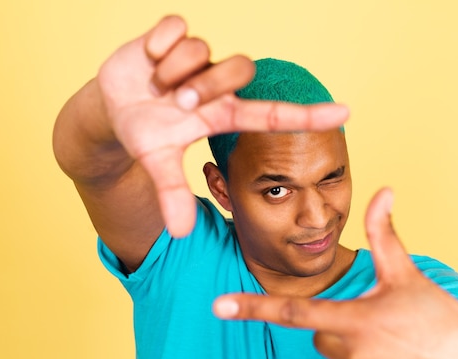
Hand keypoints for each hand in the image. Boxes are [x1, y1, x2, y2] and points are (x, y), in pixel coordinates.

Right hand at [97, 15, 348, 236]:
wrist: (112, 109)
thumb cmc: (146, 133)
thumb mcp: (157, 163)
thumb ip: (173, 193)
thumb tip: (181, 232)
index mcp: (222, 114)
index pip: (272, 113)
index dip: (307, 114)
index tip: (345, 113)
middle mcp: (215, 84)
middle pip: (239, 69)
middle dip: (205, 87)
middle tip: (178, 103)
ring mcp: (195, 58)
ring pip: (202, 48)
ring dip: (173, 72)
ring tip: (154, 87)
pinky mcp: (170, 36)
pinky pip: (175, 27)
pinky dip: (159, 45)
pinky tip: (149, 59)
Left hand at [213, 188, 457, 358]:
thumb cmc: (443, 319)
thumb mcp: (408, 276)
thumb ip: (385, 235)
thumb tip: (383, 191)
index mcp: (355, 319)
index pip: (292, 312)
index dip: (251, 308)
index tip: (217, 306)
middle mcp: (352, 356)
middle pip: (320, 340)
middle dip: (340, 331)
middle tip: (381, 330)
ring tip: (396, 353)